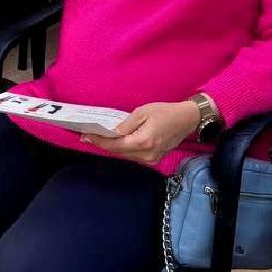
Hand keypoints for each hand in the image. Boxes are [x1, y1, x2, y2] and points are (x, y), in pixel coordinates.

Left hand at [82, 101, 199, 165]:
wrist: (186, 120)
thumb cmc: (165, 112)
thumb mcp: (143, 112)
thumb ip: (126, 124)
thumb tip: (111, 132)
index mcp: (143, 142)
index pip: (115, 145)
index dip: (99, 141)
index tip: (85, 136)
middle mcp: (146, 155)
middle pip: (118, 152)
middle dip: (102, 144)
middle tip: (87, 136)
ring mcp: (151, 159)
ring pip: (125, 155)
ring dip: (111, 147)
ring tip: (97, 138)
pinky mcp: (154, 159)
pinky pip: (133, 155)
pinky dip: (122, 149)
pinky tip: (114, 142)